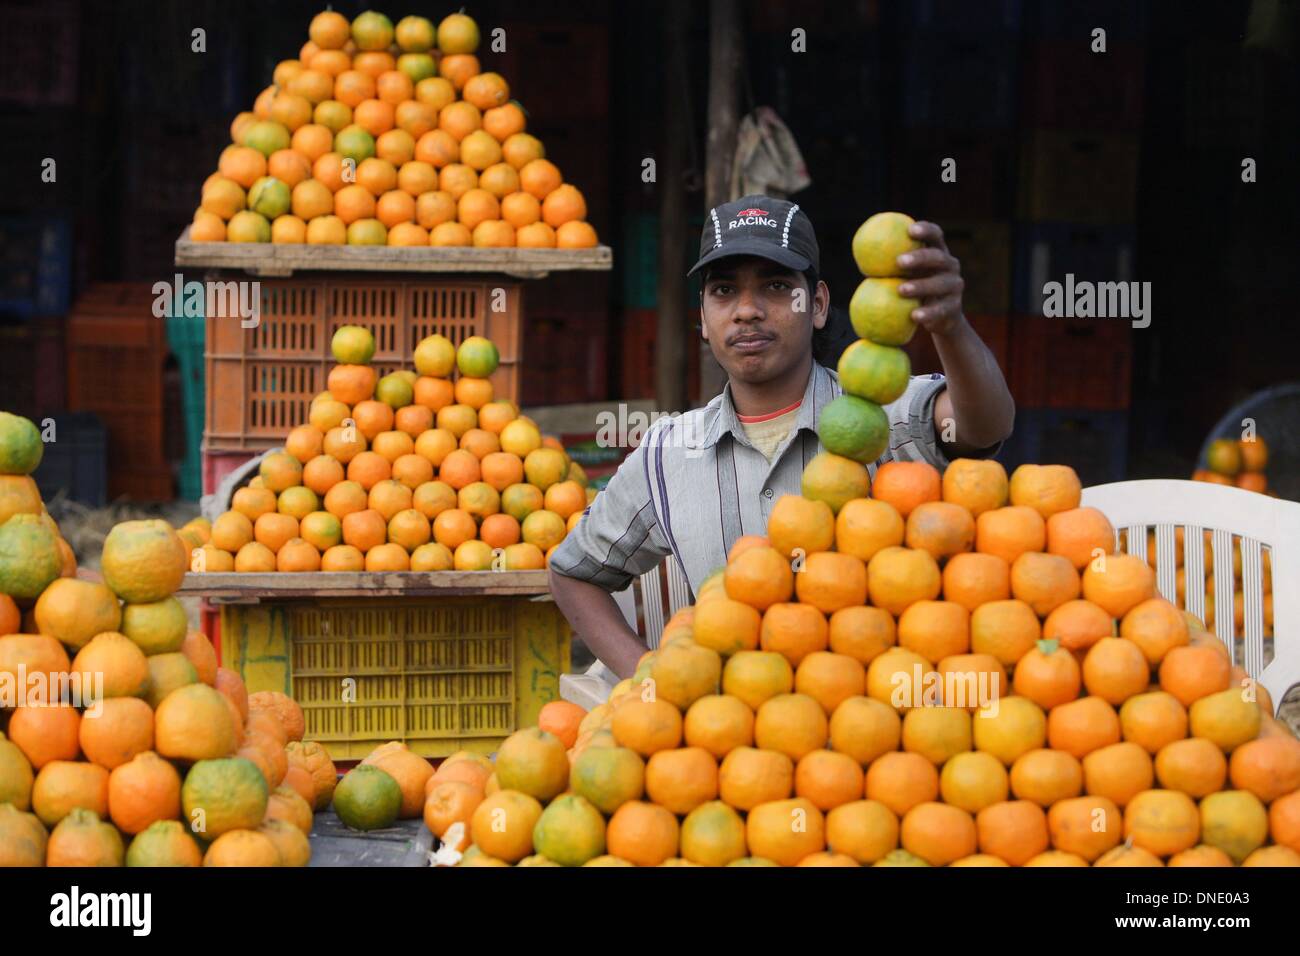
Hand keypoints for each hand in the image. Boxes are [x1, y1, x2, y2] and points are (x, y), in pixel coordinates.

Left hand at [896, 221, 964, 336]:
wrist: (942, 317)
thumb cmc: (917, 290)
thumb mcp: (907, 275)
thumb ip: (891, 265)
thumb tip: (861, 255)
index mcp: (939, 253)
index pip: (935, 235)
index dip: (925, 230)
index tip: (910, 230)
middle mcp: (950, 266)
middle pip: (938, 257)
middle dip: (920, 257)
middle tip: (899, 261)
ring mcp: (955, 286)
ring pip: (940, 284)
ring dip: (921, 286)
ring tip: (901, 290)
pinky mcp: (955, 307)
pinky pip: (940, 310)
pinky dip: (927, 313)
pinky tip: (914, 316)